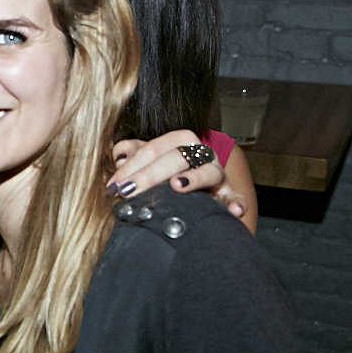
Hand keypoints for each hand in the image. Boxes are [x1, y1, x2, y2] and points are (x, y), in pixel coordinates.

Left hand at [110, 130, 247, 220]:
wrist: (192, 191)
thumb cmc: (165, 173)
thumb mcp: (148, 159)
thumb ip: (132, 153)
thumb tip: (119, 157)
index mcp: (180, 141)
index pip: (154, 148)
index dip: (131, 166)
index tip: (114, 185)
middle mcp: (201, 154)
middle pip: (176, 158)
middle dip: (149, 175)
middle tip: (128, 192)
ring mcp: (217, 173)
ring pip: (207, 172)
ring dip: (194, 179)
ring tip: (176, 185)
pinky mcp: (228, 194)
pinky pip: (235, 197)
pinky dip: (237, 202)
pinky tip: (234, 210)